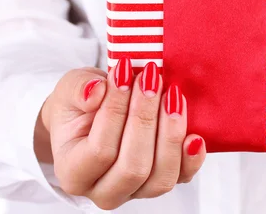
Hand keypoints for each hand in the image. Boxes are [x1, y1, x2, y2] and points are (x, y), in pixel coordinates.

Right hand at [36, 60, 205, 209]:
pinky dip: (191, 158)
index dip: (115, 111)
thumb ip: (77, 89)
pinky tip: (195, 135)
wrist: (93, 114)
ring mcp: (135, 190)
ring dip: (170, 133)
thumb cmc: (80, 105)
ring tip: (172, 96)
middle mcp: (103, 191)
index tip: (125, 74)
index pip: (99, 151)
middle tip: (152, 80)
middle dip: (146, 118)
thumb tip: (96, 92)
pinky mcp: (160, 181)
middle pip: (133, 167)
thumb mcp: (70, 89)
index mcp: (73, 173)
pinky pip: (182, 177)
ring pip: (160, 177)